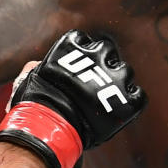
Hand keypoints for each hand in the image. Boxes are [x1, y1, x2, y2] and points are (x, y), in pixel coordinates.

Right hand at [0, 30, 145, 167]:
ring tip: (107, 97)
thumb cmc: (35, 105)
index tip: (77, 65)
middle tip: (94, 82)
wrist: (49, 127)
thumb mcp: (29, 77)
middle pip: (107, 51)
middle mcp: (97, 55)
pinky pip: (138, 95)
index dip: (80, 54)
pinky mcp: (126, 100)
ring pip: (125, 71)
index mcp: (73, 46)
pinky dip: (130, 101)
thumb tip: (38, 65)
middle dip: (102, 64)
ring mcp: (114, 77)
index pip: (82, 41)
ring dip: (118, 82)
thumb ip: (38, 67)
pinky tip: (119, 109)